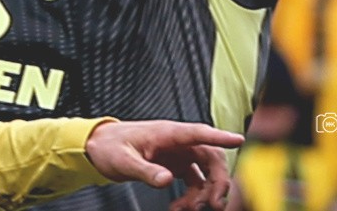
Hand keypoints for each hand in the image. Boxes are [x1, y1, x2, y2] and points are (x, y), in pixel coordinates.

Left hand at [85, 120, 242, 210]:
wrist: (97, 148)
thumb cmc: (109, 146)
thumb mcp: (124, 161)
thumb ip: (146, 170)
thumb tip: (167, 180)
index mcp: (167, 133)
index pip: (199, 132)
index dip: (220, 136)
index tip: (239, 140)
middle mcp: (177, 142)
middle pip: (210, 157)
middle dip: (217, 181)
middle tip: (214, 204)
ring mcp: (178, 153)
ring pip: (205, 172)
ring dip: (203, 194)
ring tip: (187, 210)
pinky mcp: (175, 164)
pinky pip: (194, 181)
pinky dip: (192, 196)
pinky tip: (180, 208)